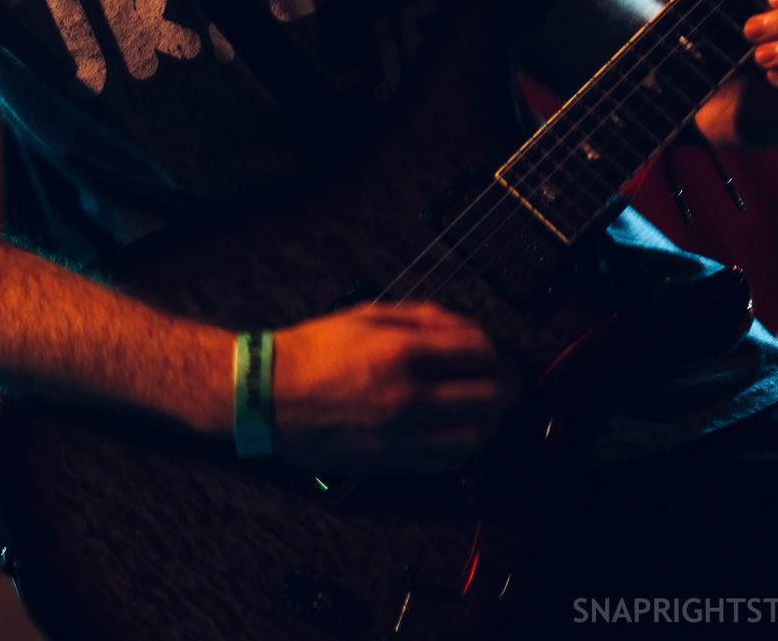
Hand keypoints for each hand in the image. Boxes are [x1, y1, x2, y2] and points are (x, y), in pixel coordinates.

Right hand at [271, 301, 518, 472]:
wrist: (267, 394)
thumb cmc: (313, 350)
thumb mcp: (369, 313)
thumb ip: (423, 317)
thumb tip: (465, 327)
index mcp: (401, 352)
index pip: (478, 350)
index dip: (494, 347)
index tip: (492, 346)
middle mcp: (406, 397)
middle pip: (488, 396)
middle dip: (509, 384)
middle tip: (510, 377)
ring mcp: (399, 435)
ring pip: (474, 437)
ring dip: (494, 421)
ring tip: (491, 407)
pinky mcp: (390, 462)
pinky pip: (445, 462)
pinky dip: (465, 446)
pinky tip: (463, 431)